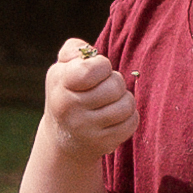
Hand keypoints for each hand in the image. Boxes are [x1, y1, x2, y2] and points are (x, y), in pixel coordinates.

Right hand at [44, 39, 138, 160]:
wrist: (63, 137)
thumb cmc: (68, 92)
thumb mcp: (62, 68)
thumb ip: (74, 49)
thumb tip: (91, 52)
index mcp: (60, 84)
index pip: (93, 69)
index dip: (102, 66)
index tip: (96, 71)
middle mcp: (69, 108)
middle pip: (115, 86)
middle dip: (115, 82)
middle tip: (104, 88)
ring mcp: (86, 129)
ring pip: (126, 105)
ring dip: (124, 99)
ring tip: (111, 102)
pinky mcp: (102, 143)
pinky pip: (132, 122)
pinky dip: (129, 116)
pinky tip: (116, 117)